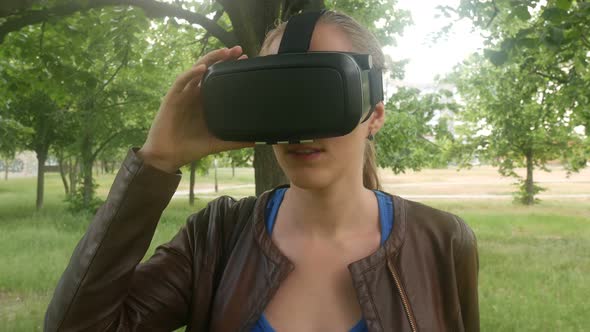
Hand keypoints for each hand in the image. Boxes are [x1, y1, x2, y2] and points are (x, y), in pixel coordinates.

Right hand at [138, 46, 252, 172]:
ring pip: (196, 70)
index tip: (245, 59)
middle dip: (223, 57)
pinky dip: (191, 73)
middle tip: (238, 50)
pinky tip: (202, 68)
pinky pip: (181, 81)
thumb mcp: (217, 143)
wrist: (168, 156)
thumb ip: (235, 141)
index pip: (220, 78)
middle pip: (210, 69)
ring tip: (224, 52)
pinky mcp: (172, 98)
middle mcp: (195, 94)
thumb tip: (256, 141)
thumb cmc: (191, 148)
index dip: (230, 67)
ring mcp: (184, 94)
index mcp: (206, 102)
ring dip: (209, 59)